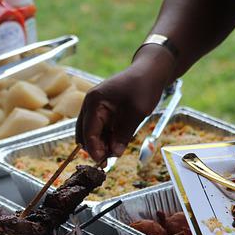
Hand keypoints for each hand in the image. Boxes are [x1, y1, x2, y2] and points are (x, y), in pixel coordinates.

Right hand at [75, 45, 175, 162]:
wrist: (151, 71)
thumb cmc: (143, 87)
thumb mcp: (136, 113)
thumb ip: (124, 134)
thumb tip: (114, 154)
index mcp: (94, 102)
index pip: (88, 131)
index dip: (94, 149)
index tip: (102, 163)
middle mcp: (90, 104)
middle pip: (84, 133)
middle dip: (94, 148)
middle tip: (108, 162)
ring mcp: (95, 106)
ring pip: (90, 132)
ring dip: (99, 144)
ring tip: (114, 153)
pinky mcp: (102, 110)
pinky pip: (98, 128)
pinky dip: (104, 137)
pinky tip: (115, 145)